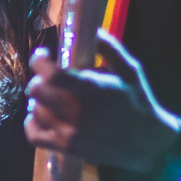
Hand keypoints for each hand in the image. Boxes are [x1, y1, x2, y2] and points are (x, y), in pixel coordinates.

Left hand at [24, 28, 178, 170]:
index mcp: (92, 90)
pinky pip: (34, 136)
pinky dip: (31, 124)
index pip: (52, 75)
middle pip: (38, 91)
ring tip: (49, 96)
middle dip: (39, 80)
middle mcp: (78, 112)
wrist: (149, 143)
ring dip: (38, 100)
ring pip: (35, 111)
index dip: (40, 61)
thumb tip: (92, 31)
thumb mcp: (131, 71)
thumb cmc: (139, 103)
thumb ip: (110, 49)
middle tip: (47, 78)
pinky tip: (39, 115)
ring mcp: (70, 133)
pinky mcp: (67, 149)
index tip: (43, 55)